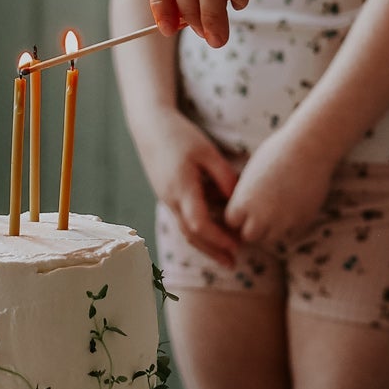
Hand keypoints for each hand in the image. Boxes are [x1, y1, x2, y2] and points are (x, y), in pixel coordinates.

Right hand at [134, 113, 241, 266]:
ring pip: (185, 229)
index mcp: (181, 188)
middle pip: (191, 235)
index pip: (199, 225)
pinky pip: (182, 218)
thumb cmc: (180, 135)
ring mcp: (166, 198)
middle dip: (213, 251)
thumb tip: (239, 202)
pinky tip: (214, 231)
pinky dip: (198, 230)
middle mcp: (171, 198)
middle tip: (234, 263)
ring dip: (206, 244)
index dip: (219, 238)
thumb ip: (224, 177)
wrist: (149, 125)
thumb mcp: (207, 152)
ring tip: (227, 254)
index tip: (238, 245)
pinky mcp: (166, 194)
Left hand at [224, 133, 336, 247]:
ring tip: (274, 212)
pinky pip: (291, 234)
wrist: (309, 149)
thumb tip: (241, 206)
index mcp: (243, 201)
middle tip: (258, 215)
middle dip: (252, 227)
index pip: (232, 222)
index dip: (238, 215)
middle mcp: (261, 216)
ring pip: (270, 239)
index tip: (244, 207)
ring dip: (270, 229)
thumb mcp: (251, 172)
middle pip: (249, 236)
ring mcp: (283, 222)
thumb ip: (245, 194)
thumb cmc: (277, 152)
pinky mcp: (302, 222)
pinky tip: (291, 209)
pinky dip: (289, 226)